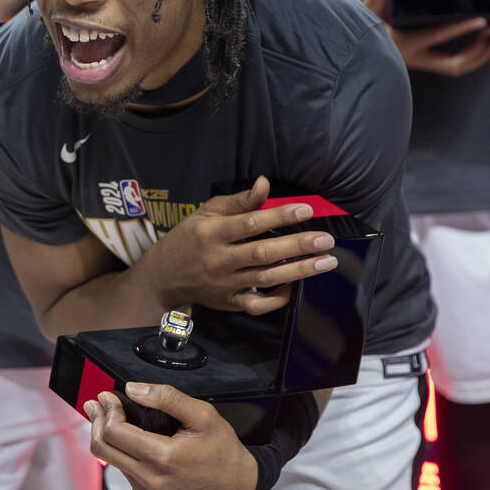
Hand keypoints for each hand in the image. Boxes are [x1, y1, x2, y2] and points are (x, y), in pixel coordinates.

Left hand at [86, 383, 257, 489]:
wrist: (236, 489)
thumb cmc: (223, 452)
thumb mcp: (203, 415)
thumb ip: (167, 398)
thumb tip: (134, 389)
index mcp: (164, 457)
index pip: (115, 432)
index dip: (107, 409)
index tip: (106, 396)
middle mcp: (151, 480)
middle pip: (104, 448)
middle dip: (96, 421)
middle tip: (96, 403)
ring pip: (112, 461)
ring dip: (106, 437)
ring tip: (108, 417)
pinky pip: (124, 473)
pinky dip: (121, 454)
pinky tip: (128, 440)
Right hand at [142, 176, 338, 314]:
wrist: (164, 275)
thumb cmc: (189, 238)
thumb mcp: (207, 212)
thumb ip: (239, 201)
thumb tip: (265, 183)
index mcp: (212, 232)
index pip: (251, 222)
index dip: (280, 215)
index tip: (306, 209)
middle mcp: (219, 259)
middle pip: (263, 253)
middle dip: (298, 245)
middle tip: (325, 240)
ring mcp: (225, 284)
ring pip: (266, 278)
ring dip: (299, 270)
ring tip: (325, 262)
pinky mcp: (229, 302)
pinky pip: (257, 305)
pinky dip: (278, 299)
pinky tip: (294, 287)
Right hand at [363, 0, 489, 77]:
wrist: (354, 51)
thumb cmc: (358, 30)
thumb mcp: (365, 11)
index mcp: (404, 43)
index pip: (437, 36)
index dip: (461, 28)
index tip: (482, 20)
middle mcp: (415, 57)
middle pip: (455, 63)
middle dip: (477, 51)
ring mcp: (420, 62)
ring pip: (456, 67)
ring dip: (477, 56)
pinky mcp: (423, 62)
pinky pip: (452, 64)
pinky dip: (470, 56)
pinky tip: (481, 44)